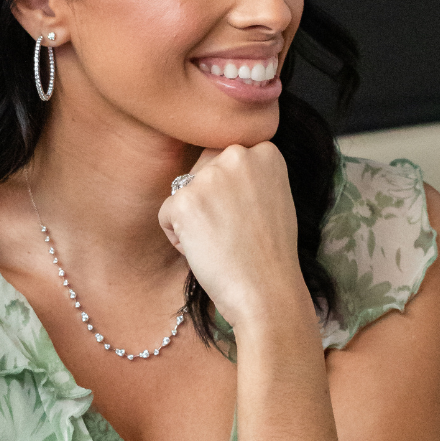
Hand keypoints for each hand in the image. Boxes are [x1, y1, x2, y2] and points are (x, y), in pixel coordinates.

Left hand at [157, 142, 305, 329]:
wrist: (268, 291)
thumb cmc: (271, 253)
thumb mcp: (274, 195)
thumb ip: (249, 174)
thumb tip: (216, 167)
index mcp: (265, 149)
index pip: (224, 158)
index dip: (230, 193)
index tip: (249, 218)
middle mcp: (237, 154)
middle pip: (200, 172)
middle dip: (208, 201)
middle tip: (234, 233)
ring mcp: (210, 176)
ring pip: (182, 192)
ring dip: (193, 220)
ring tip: (221, 242)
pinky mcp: (184, 200)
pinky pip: (166, 215)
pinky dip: (179, 239)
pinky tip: (207, 252)